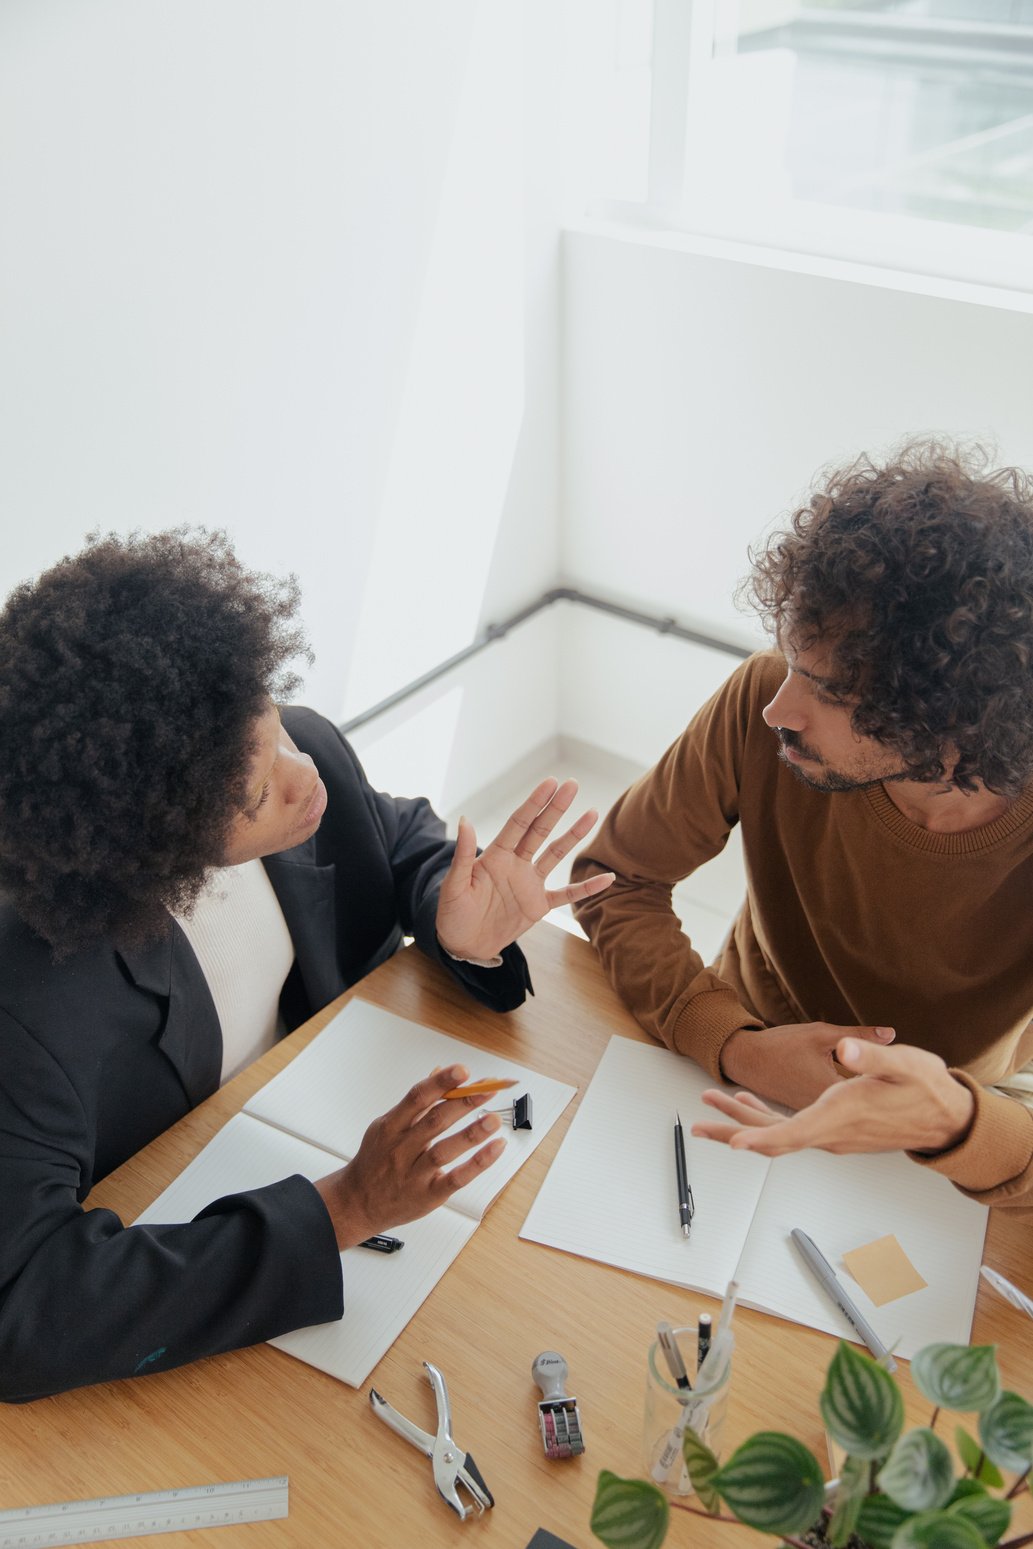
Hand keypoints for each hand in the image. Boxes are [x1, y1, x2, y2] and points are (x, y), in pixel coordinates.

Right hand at [314, 1064, 506, 1248]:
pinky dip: (478, 1163)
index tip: (462, 1070)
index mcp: (391, 1126)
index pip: (417, 1098)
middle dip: (464, 1101)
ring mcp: (415, 1173)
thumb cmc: (374, 1162)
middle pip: (435, 1120)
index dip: (441, 1082)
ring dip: (472, 1133)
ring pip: (445, 1150)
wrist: (357, 1203)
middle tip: (489, 1087)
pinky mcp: (429, 1194)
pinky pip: (456, 1178)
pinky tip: (495, 1148)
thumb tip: (437, 1072)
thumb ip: (416, 1102)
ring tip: (494, 1119)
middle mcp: (402, 1148)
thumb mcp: (386, 1127)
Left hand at [434, 778, 614, 960]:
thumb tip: (465, 820)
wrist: (462, 945)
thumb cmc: (452, 913)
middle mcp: (516, 864)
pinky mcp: (538, 905)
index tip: (550, 783)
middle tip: (573, 784)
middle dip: (556, 808)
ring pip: (556, 854)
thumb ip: (463, 855)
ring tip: (592, 813)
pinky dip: (587, 887)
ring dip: (574, 835)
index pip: (519, 824)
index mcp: (495, 856)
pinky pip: (567, 894)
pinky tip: (607, 878)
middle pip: (540, 831)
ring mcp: (529, 883)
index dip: (534, 803)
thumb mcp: (454, 885)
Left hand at [692, 1037, 975, 1158]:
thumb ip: (872, 1056)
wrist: (947, 1117)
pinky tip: (750, 1103)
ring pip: (778, 1135)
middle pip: (772, 1140)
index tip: (731, 1143)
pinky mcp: (833, 1130)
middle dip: (733, 1130)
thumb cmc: (927, 1089)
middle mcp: (831, 1134)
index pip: (792, 1134)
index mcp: (841, 1117)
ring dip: (743, 1121)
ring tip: (712, 1104)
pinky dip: (764, 1119)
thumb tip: (847, 1049)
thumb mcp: (906, 1065)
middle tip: (698, 1123)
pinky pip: (790, 1130)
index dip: (759, 1137)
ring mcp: (831, 1135)